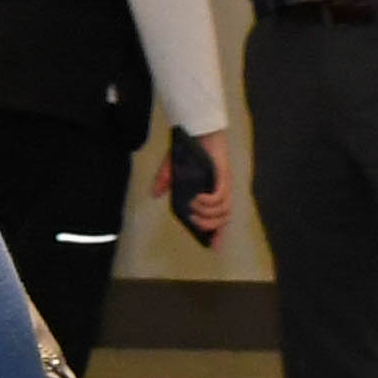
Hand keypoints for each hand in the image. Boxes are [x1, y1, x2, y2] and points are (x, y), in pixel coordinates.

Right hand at [165, 128, 231, 247]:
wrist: (197, 131)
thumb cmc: (188, 149)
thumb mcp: (171, 168)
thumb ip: (163, 181)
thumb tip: (154, 194)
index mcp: (211, 193)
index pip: (219, 219)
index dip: (218, 234)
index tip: (213, 247)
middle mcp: (220, 192)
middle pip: (223, 219)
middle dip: (209, 225)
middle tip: (194, 221)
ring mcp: (223, 185)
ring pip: (224, 211)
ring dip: (208, 213)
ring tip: (194, 207)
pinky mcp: (224, 177)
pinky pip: (220, 197)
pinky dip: (210, 202)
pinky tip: (198, 198)